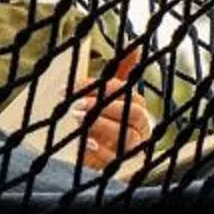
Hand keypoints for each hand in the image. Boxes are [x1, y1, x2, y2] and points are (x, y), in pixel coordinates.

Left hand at [72, 46, 152, 170]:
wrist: (98, 164)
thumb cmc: (103, 125)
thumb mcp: (109, 99)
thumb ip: (120, 73)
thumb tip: (133, 42)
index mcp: (137, 110)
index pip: (126, 92)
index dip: (101, 86)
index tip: (73, 86)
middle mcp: (140, 130)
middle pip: (133, 113)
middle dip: (105, 105)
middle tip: (78, 103)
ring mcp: (132, 152)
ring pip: (127, 136)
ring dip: (101, 126)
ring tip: (78, 120)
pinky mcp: (120, 171)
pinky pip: (117, 162)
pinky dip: (102, 152)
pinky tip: (87, 144)